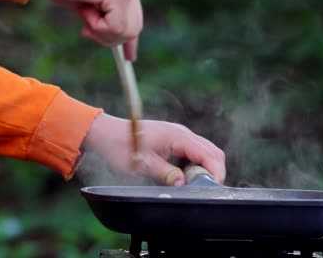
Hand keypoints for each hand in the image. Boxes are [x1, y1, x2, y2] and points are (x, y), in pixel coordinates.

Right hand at [45, 0, 142, 60]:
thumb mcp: (81, 5)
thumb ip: (97, 20)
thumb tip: (106, 37)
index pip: (135, 19)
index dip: (131, 42)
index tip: (130, 57)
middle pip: (134, 30)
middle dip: (109, 38)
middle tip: (86, 28)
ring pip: (125, 32)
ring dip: (99, 29)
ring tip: (86, 8)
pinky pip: (114, 27)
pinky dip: (96, 25)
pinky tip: (87, 6)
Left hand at [82, 113, 225, 185]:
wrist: (107, 134)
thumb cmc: (121, 146)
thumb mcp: (142, 164)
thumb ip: (165, 173)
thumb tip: (183, 184)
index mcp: (177, 136)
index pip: (207, 153)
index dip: (215, 171)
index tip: (214, 188)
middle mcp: (182, 133)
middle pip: (212, 151)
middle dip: (214, 170)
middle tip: (206, 190)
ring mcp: (179, 136)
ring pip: (205, 151)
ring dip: (206, 168)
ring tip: (196, 185)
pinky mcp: (175, 140)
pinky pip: (194, 152)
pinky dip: (197, 165)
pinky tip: (187, 177)